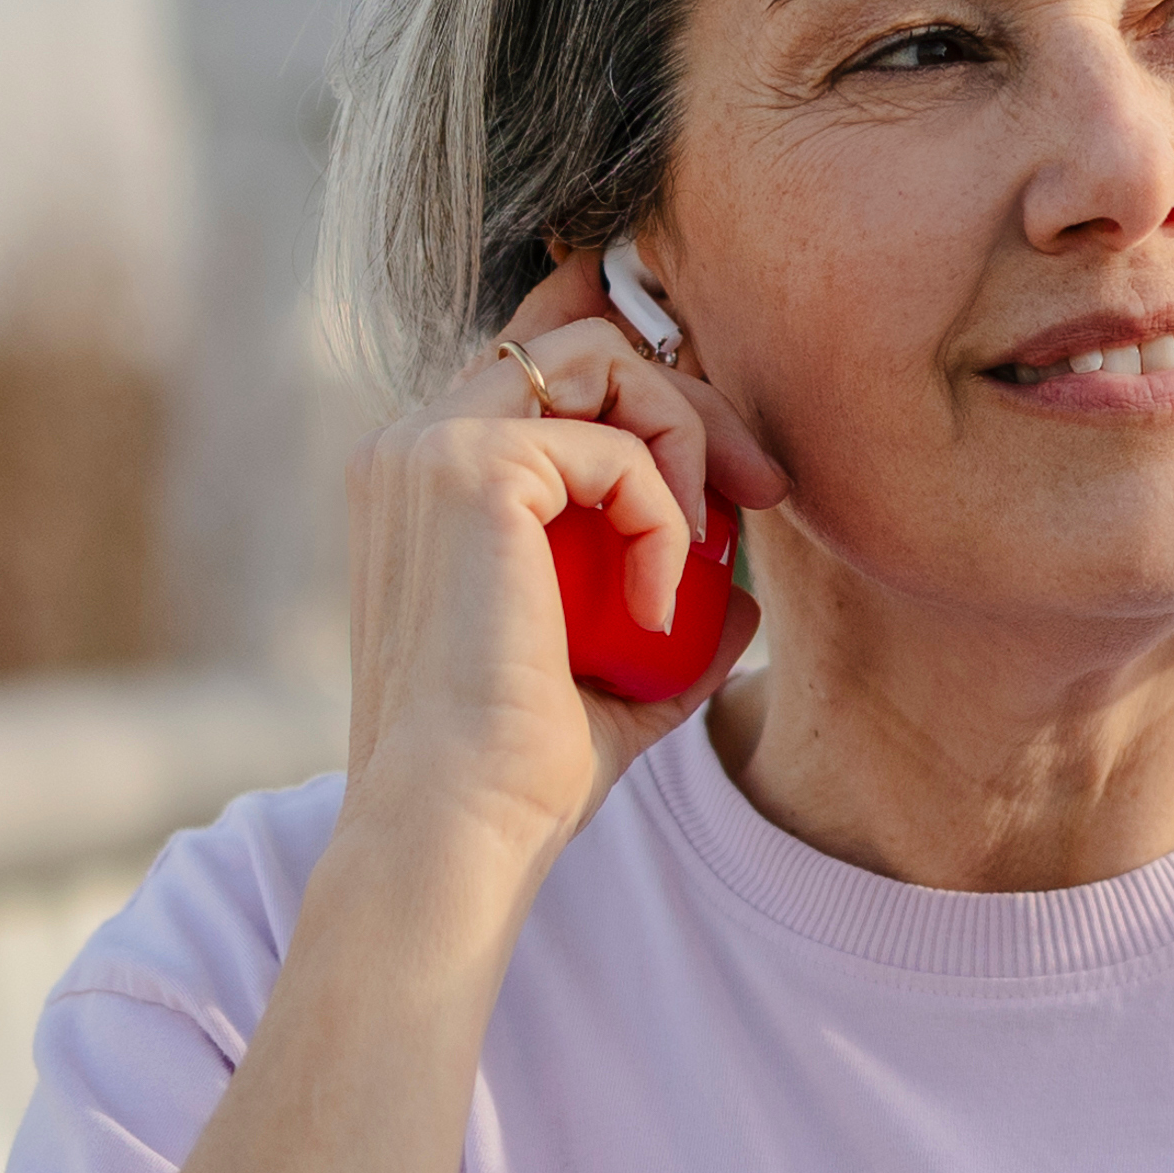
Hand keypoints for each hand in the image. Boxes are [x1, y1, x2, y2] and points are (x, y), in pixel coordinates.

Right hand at [340, 250, 786, 870]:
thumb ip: (668, 628)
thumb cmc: (520, 774)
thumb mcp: (614, 683)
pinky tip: (657, 609)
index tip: (729, 486)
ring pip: (601, 359)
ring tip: (707, 545)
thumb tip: (739, 596)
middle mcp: (412, 446)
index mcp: (427, 482)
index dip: (650, 395)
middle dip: (691, 401)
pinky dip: (665, 519)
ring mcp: (429, 448)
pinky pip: (615, 447)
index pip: (548, 373)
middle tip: (761, 492)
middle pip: (584, 345)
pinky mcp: (468, 470)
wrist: (457, 827)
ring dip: (686, 435)